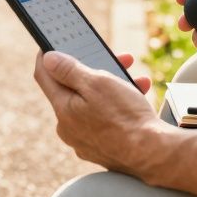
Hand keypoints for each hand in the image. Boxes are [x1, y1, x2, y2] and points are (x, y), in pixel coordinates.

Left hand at [33, 51, 162, 176]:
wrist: (152, 154)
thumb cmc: (126, 117)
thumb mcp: (98, 84)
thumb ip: (70, 70)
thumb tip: (48, 59)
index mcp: (63, 109)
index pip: (44, 76)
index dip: (47, 56)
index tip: (53, 42)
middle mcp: (68, 127)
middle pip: (73, 89)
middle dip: (94, 69)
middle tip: (113, 57)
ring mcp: (85, 140)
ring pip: (93, 103)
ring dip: (112, 86)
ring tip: (133, 75)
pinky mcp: (102, 148)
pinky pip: (105, 120)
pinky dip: (118, 106)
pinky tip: (137, 96)